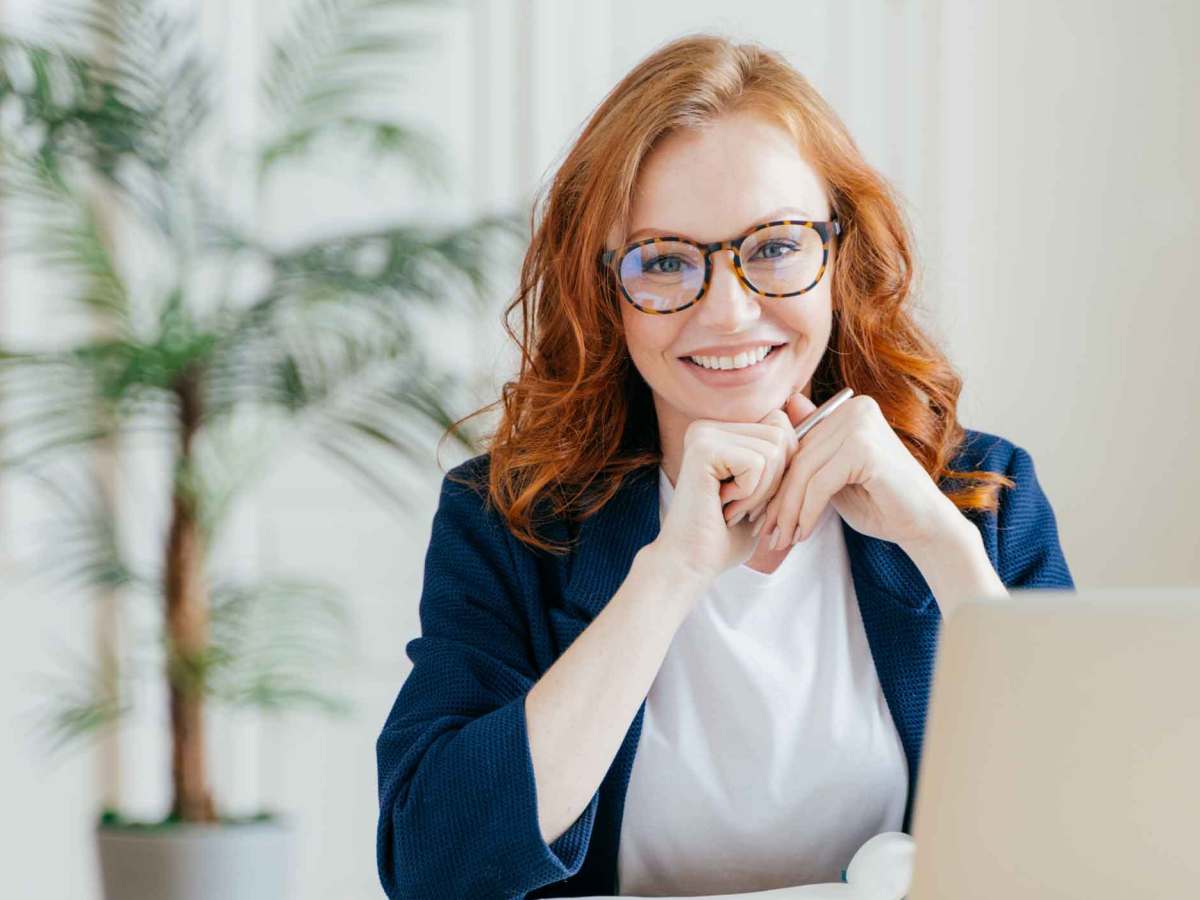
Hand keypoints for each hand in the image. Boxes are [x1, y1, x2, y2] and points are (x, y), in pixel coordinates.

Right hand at [652, 408, 797, 584]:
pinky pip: (758, 464)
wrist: (691, 565)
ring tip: (733, 508)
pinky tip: (724, 508)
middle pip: (781, 434)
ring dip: (762, 492)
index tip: (754, 498)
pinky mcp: (704, 449)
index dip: (783, 468)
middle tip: (743, 505)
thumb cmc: (727, 535)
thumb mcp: (765, 489)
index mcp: (721, 430)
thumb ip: (782, 453)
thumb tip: (809, 410)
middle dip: (776, 480)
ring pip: (774, 450)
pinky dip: (751, 495)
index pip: (781, 425)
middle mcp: (709, 426)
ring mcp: (704, 434)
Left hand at [754, 390, 958, 550]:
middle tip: (767, 532)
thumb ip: (811, 454)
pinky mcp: (864, 449)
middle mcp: (855, 409)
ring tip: (782, 539)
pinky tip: (803, 533)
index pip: (798, 444)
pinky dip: (807, 512)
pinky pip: (819, 484)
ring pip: (804, 473)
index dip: (778, 481)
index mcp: (849, 410)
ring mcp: (861, 425)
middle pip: (798, 457)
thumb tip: (776, 425)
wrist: (924, 526)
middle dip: (779, 500)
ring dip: (790, 511)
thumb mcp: (834, 476)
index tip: (764, 515)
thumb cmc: (880, 502)